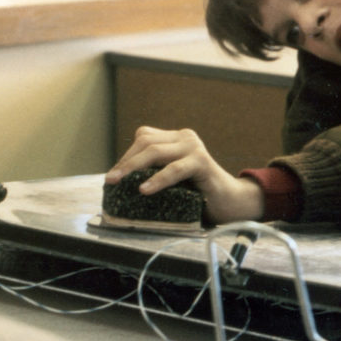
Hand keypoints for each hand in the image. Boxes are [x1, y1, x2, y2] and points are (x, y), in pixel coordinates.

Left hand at [105, 126, 264, 224]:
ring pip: (155, 151)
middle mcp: (185, 137)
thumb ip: (154, 172)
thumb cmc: (198, 194)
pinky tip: (144, 190)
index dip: (127, 156)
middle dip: (125, 161)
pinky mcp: (202, 162)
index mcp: (176, 139)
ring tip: (119, 182)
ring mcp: (194, 147)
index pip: (144, 138)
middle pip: (146, 142)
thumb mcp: (172, 180)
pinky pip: (174, 169)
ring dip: (133, 167)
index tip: (113, 175)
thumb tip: (120, 180)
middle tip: (110, 180)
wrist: (230, 203)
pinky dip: (157, 179)